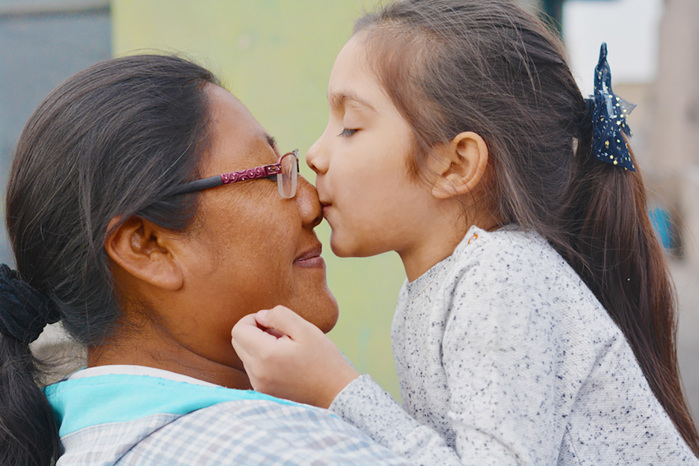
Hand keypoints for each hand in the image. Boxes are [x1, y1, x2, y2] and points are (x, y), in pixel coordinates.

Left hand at [231, 305, 359, 407]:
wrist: (336, 392)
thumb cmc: (323, 359)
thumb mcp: (305, 329)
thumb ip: (279, 316)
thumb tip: (261, 316)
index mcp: (265, 355)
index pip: (238, 330)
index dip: (252, 319)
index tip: (272, 322)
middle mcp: (256, 373)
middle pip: (238, 342)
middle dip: (254, 331)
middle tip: (279, 332)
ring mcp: (258, 385)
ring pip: (245, 354)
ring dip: (258, 345)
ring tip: (285, 347)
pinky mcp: (263, 391)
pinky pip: (252, 368)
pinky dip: (262, 359)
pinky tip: (284, 359)